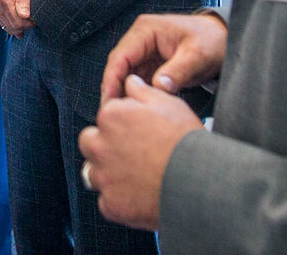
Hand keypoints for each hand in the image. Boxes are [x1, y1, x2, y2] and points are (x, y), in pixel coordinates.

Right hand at [0, 0, 35, 36]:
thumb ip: (24, 0)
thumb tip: (25, 16)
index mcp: (5, 0)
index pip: (17, 23)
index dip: (28, 25)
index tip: (35, 20)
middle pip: (12, 27)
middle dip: (24, 27)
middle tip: (32, 21)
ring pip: (6, 26)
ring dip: (17, 26)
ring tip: (26, 21)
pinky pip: (2, 22)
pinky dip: (10, 23)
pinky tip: (17, 21)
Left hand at [78, 74, 203, 229]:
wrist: (196, 182)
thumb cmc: (184, 141)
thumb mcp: (168, 103)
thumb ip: (142, 90)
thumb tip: (130, 83)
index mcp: (111, 116)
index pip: (104, 117)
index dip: (120, 124)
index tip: (134, 132)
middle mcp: (100, 145)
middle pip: (89, 142)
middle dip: (103, 146)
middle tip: (129, 153)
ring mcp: (103, 177)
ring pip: (93, 173)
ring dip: (107, 173)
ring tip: (134, 176)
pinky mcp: (110, 204)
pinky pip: (106, 201)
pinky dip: (119, 200)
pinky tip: (138, 195)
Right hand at [99, 12, 226, 102]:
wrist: (224, 38)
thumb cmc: (211, 39)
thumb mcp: (197, 55)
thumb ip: (177, 71)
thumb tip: (158, 88)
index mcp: (146, 30)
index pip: (120, 56)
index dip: (111, 79)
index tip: (109, 101)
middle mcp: (141, 38)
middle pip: (119, 67)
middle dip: (115, 90)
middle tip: (112, 114)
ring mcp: (146, 51)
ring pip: (127, 76)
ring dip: (126, 94)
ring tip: (126, 116)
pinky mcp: (153, 63)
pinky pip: (140, 80)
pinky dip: (138, 94)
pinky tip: (139, 109)